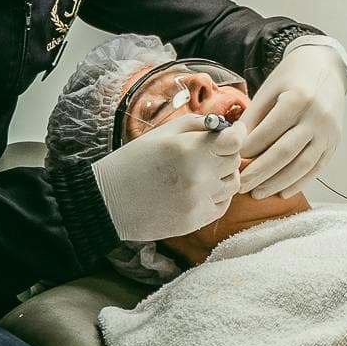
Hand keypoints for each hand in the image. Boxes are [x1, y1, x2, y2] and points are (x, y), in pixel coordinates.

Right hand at [89, 114, 243, 241]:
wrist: (109, 201)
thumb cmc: (134, 161)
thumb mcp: (162, 132)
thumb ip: (198, 124)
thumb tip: (227, 125)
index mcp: (188, 150)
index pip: (235, 141)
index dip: (237, 133)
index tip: (233, 131)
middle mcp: (197, 177)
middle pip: (234, 161)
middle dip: (226, 153)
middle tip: (208, 151)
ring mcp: (198, 202)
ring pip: (232, 184)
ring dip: (222, 176)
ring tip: (200, 172)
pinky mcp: (196, 221)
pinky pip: (222, 204)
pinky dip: (216, 195)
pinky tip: (196, 189)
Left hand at [235, 42, 346, 196]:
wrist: (326, 68)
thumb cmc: (292, 78)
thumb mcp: (269, 89)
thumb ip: (253, 117)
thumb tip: (235, 146)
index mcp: (297, 99)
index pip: (268, 132)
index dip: (249, 149)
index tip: (233, 160)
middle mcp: (317, 117)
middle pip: (285, 153)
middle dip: (260, 172)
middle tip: (240, 185)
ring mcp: (329, 132)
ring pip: (302, 165)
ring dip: (278, 183)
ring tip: (257, 192)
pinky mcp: (335, 143)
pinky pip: (317, 168)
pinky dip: (299, 183)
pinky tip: (282, 192)